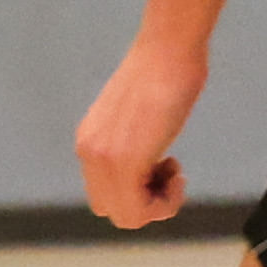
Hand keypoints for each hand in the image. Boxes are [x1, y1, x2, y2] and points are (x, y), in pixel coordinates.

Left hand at [74, 34, 206, 229]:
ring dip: (159, 204)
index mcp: (89, 141)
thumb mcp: (135, 117)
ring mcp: (104, 159)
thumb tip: (145, 167)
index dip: (138, 191)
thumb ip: (130, 143)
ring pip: (127, 217)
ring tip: (174, 169)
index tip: (161, 165)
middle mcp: (89, 152)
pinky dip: (166, 202)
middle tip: (169, 171)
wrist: (169, 49)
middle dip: (147, 202)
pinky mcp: (125, 161)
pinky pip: (140, 212)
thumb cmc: (164, 74)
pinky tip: (177, 169)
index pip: (105, 195)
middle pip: (114, 210)